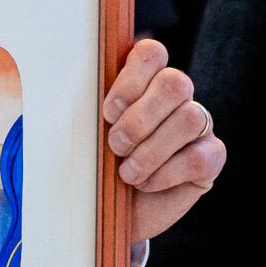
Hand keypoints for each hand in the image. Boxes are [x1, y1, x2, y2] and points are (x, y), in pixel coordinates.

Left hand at [104, 40, 224, 241]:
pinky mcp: (211, 157)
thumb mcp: (84, 135)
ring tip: (127, 172)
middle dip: (140, 119)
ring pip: (189, 118)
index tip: (108, 111)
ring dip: (151, 149)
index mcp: (144, 81)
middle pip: (175, 83)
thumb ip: (84, 108)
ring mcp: (199, 125)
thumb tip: (54, 83)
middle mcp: (177, 98)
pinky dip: (166, 173)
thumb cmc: (96, 167)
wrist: (110, 213)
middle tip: (115, 145)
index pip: (152, 53)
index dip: (131, 79)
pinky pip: (198, 156)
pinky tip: (146, 184)